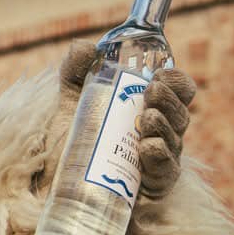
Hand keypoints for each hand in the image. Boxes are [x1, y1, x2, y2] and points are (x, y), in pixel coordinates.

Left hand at [53, 41, 195, 201]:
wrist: (53, 181)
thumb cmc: (70, 139)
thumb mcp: (71, 101)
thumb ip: (76, 71)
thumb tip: (85, 47)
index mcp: (149, 109)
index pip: (178, 93)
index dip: (176, 82)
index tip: (161, 75)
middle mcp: (160, 133)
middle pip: (180, 115)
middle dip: (169, 101)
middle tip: (151, 92)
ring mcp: (157, 161)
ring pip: (173, 142)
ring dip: (164, 127)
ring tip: (147, 118)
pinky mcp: (149, 187)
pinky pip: (165, 173)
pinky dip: (159, 158)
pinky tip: (148, 148)